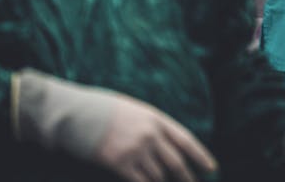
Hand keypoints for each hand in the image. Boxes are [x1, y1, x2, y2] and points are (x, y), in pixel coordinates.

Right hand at [14, 70, 216, 181]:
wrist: (72, 112)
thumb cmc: (98, 109)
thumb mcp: (131, 110)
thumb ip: (149, 126)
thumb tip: (163, 145)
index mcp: (155, 117)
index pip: (186, 140)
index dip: (201, 156)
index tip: (212, 169)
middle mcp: (150, 134)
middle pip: (176, 163)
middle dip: (186, 179)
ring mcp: (136, 149)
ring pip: (159, 176)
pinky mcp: (119, 163)